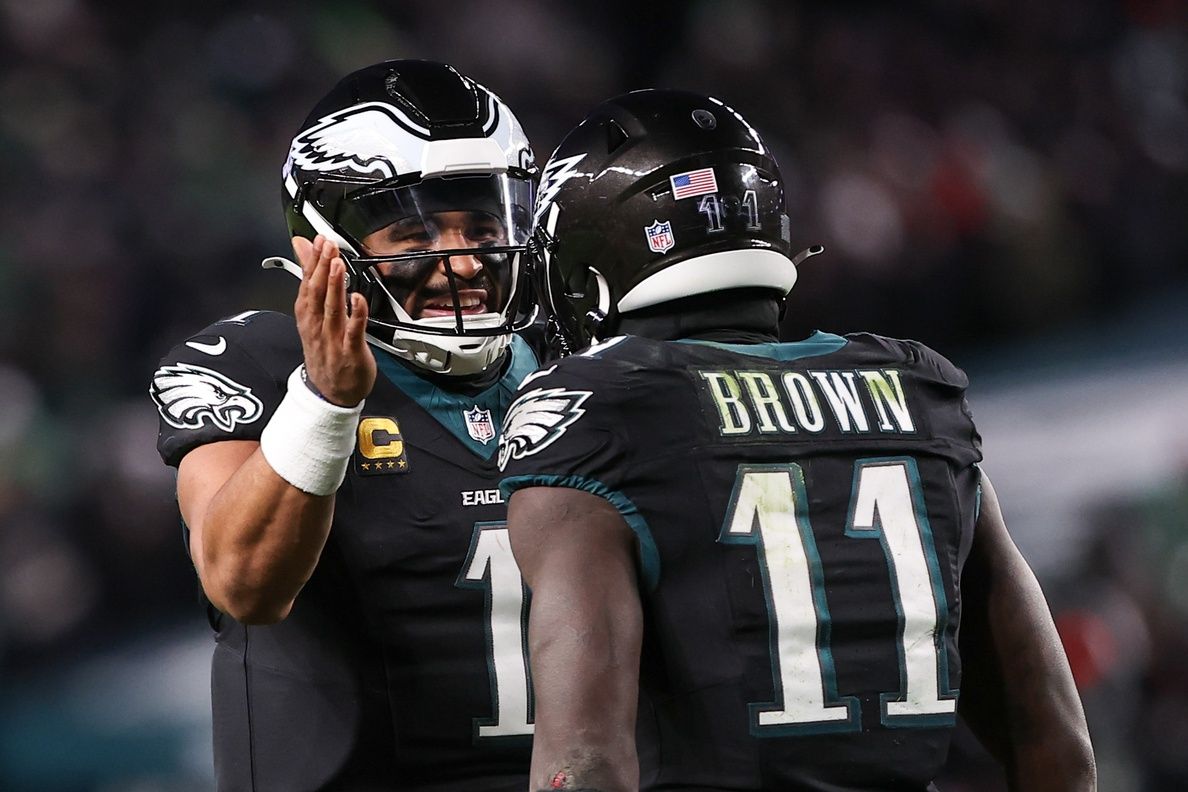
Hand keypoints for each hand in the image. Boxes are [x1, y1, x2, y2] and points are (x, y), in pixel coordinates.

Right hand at [291, 235, 376, 405]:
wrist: (330, 393)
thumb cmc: (324, 352)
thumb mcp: (312, 317)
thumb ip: (311, 282)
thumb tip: (303, 252)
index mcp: (308, 317)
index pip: (307, 285)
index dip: (311, 262)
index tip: (315, 241)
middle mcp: (317, 326)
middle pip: (317, 293)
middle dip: (322, 267)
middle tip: (327, 245)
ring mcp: (333, 339)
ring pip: (332, 309)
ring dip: (335, 286)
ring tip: (337, 264)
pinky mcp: (350, 352)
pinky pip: (353, 331)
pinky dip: (356, 315)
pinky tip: (358, 299)